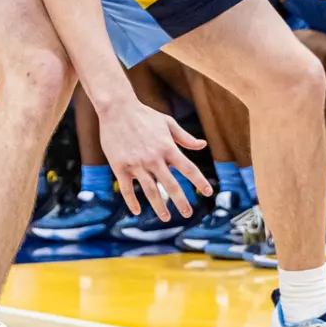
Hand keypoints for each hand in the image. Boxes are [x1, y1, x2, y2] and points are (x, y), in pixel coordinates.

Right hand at [96, 99, 210, 220]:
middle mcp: (154, 158)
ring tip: (166, 218)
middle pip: (171, 185)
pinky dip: (132, 201)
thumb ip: (185, 138)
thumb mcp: (168, 123)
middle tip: (188, 214)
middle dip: (181, 201)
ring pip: (150, 190)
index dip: (199, 181)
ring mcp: (136, 163)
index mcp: (168, 147)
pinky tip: (137, 211)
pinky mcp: (119, 166)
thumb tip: (203, 146)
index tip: (208, 192)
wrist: (117, 108)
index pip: (188, 168)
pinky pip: (127, 189)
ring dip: (159, 206)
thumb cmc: (144, 115)